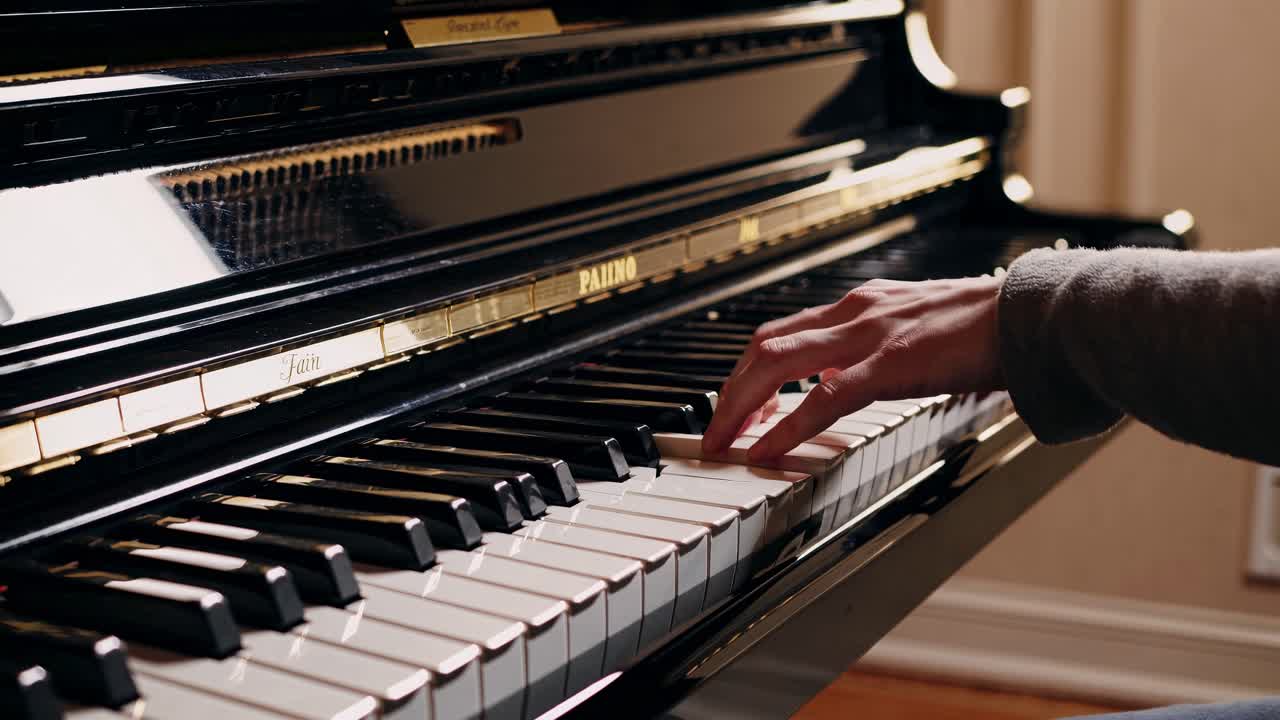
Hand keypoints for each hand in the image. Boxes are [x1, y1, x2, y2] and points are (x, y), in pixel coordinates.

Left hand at [701, 276, 1005, 460]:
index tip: (736, 405)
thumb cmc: (988, 329)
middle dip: (730, 390)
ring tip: (725, 443)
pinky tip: (769, 451)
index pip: (783, 332)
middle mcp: (855, 311)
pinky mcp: (890, 364)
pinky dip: (787, 427)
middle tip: (714, 430)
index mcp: (861, 305)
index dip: (748, 370)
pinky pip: (823, 398)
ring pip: (778, 363)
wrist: (1033, 315)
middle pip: (765, 345)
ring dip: (742, 406)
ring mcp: (870, 335)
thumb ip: (881, 349)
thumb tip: (849, 379)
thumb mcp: (919, 330)